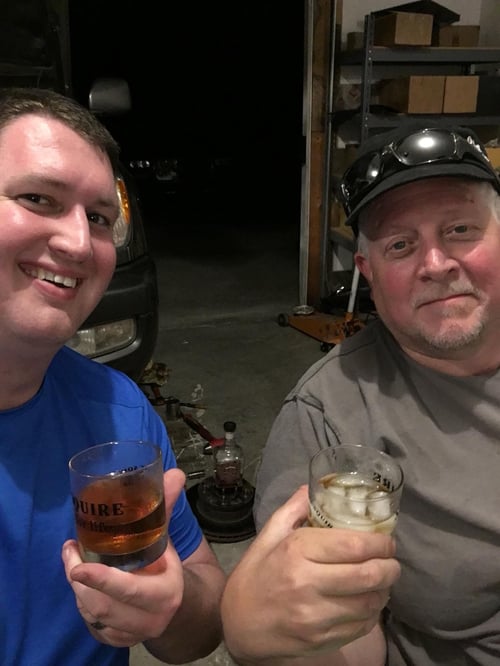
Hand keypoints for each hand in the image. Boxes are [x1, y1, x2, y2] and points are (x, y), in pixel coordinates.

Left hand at [62, 468, 185, 646]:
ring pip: (93, 614)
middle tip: (69, 551)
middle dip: (80, 581)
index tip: (79, 568)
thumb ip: (164, 509)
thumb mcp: (166, 540)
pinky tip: (81, 582)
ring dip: (78, 588)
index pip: (130, 590)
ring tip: (71, 558)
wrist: (177, 606)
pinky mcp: (117, 642)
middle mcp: (149, 620)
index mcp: (165, 593)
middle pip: (104, 606)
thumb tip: (175, 473)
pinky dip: (82, 601)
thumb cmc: (167, 566)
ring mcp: (132, 634)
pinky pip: (91, 623)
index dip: (103, 580)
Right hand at [221, 484, 399, 662]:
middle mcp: (308, 584)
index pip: (353, 545)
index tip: (387, 540)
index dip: (380, 542)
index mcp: (296, 551)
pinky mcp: (321, 640)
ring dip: (385, 590)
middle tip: (392, 561)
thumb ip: (292, 511)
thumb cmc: (254, 577)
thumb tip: (311, 487)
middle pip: (368, 575)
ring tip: (384, 581)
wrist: (238, 626)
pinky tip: (369, 602)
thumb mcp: (267, 537)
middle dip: (390, 567)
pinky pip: (361, 626)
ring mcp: (316, 617)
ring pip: (370, 603)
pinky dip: (373, 613)